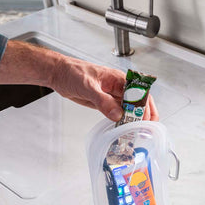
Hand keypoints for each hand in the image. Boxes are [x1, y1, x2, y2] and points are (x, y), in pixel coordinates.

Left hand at [0, 40, 158, 121]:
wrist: (59, 74)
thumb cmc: (72, 72)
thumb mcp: (88, 86)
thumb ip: (103, 101)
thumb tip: (117, 114)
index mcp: (119, 79)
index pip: (140, 92)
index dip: (145, 106)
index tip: (145, 119)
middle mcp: (119, 87)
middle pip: (138, 102)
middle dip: (144, 115)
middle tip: (145, 129)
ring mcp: (113, 96)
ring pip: (129, 109)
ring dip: (133, 120)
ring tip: (137, 132)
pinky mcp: (106, 103)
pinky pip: (118, 113)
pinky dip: (122, 121)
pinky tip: (124, 128)